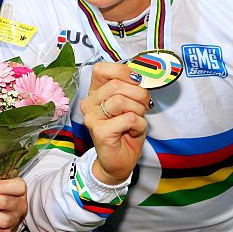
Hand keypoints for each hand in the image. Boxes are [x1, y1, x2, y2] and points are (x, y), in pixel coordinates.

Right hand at [80, 62, 150, 185]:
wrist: (119, 161)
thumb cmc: (126, 132)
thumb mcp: (131, 105)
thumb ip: (132, 88)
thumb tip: (143, 75)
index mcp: (95, 93)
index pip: (101, 69)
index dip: (122, 71)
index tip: (137, 81)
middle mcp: (89, 103)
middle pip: (116, 85)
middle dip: (138, 94)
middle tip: (143, 106)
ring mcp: (92, 117)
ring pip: (122, 101)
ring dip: (138, 111)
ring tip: (136, 120)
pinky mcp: (99, 131)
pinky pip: (129, 119)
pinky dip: (139, 124)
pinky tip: (133, 131)